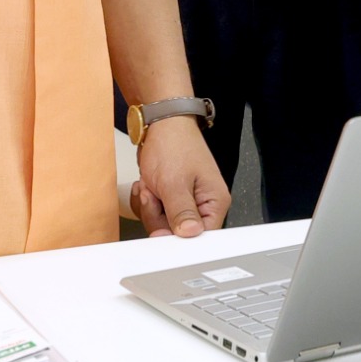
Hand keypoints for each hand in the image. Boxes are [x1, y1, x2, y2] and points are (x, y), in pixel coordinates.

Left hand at [132, 116, 230, 235]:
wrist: (160, 124)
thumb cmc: (174, 145)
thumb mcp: (174, 182)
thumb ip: (181, 213)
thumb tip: (190, 235)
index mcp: (215, 202)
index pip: (202, 236)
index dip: (180, 237)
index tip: (163, 228)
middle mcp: (203, 204)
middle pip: (178, 233)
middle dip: (158, 215)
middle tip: (155, 194)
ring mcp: (185, 201)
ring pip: (162, 224)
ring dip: (149, 206)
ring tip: (152, 186)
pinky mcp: (170, 198)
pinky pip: (154, 213)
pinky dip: (145, 201)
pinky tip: (147, 185)